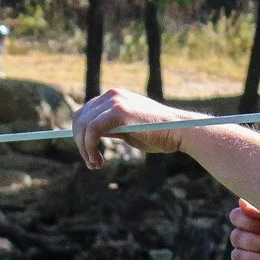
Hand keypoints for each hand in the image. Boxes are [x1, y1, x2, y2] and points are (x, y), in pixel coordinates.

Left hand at [72, 88, 205, 168]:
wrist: (179, 131)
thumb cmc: (158, 134)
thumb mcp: (128, 131)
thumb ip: (111, 129)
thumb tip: (91, 138)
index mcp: (113, 97)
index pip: (85, 113)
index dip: (81, 136)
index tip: (90, 156)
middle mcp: (111, 95)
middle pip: (79, 118)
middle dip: (81, 143)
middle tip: (92, 163)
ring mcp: (114, 101)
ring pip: (83, 125)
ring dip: (85, 148)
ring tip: (95, 164)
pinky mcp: (118, 111)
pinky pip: (92, 130)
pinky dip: (90, 147)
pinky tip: (97, 160)